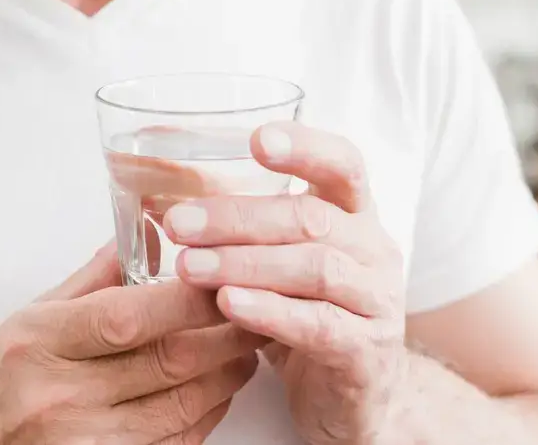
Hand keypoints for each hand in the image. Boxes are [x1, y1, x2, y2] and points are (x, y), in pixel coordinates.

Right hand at [0, 246, 263, 444]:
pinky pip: (176, 444)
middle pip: (168, 361)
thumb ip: (93, 278)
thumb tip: (147, 231)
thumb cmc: (0, 387)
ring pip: (183, 406)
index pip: (127, 315)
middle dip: (226, 333)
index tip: (224, 276)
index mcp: (41, 343)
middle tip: (258, 308)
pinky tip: (218, 390)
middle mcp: (63, 396)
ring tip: (248, 347)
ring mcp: (87, 442)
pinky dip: (207, 415)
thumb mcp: (31, 320)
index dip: (187, 298)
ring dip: (227, 375)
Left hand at [165, 123, 406, 444]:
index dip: (304, 147)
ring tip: (189, 267)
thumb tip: (160, 194)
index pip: (343, 164)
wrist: (354, 397)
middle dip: (238, 218)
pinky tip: (229, 305)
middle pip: (311, 218)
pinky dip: (271, 312)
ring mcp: (377, 302)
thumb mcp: (279, 262)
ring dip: (246, 264)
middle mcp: (374, 250)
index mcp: (355, 215)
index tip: (255, 140)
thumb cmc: (306, 315)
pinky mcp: (366, 352)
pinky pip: (319, 325)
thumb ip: (240, 228)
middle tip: (179, 224)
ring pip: (316, 269)